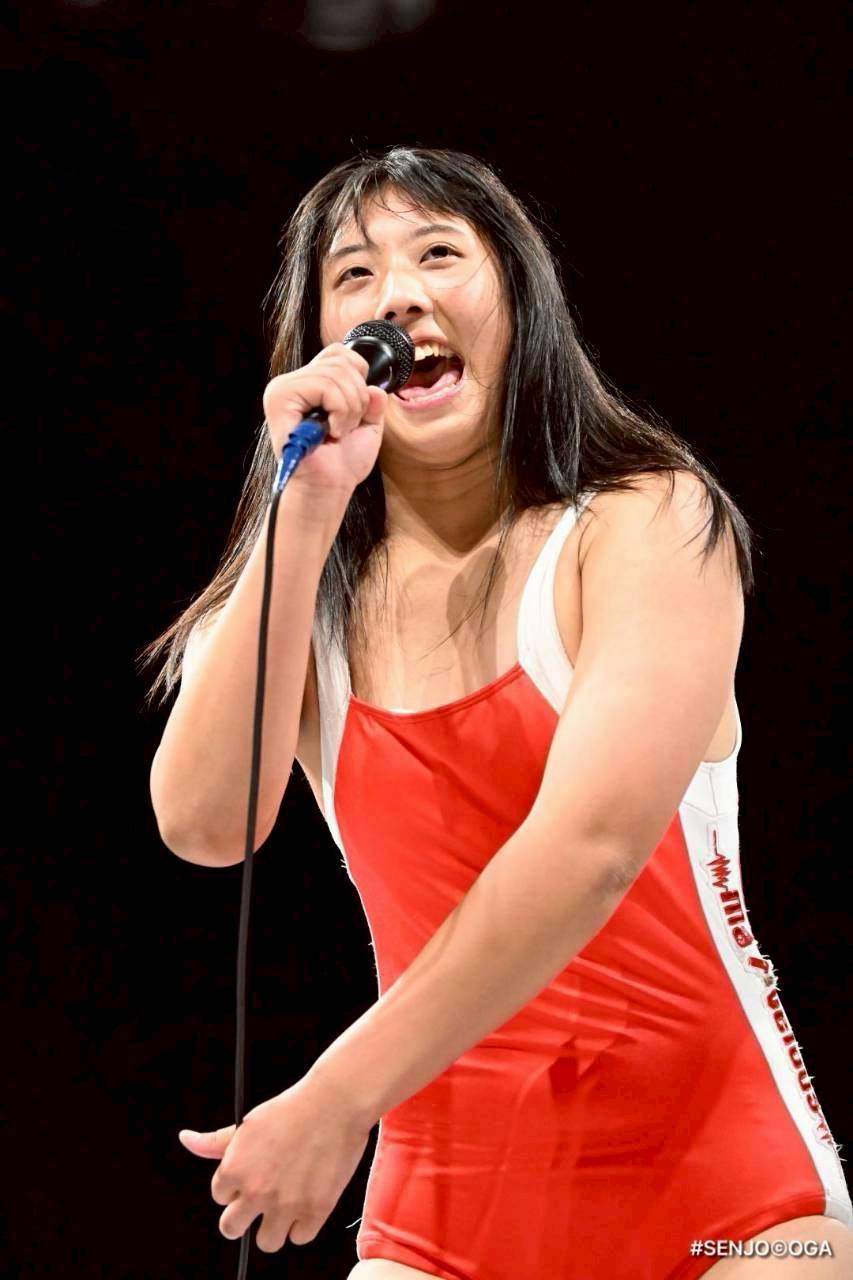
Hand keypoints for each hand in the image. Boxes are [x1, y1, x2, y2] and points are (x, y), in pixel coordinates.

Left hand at [178, 1073, 371, 1252]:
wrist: (335, 1103)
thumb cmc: (292, 1109)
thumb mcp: (247, 1124)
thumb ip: (214, 1142)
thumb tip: (186, 1140)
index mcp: (234, 1170)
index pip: (221, 1197)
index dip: (237, 1186)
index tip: (253, 1174)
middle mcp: (256, 1191)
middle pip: (232, 1229)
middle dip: (244, 1216)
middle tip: (263, 1198)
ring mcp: (285, 1205)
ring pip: (266, 1242)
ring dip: (274, 1226)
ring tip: (286, 1203)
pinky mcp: (315, 1211)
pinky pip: (299, 1238)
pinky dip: (304, 1224)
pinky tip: (307, 1201)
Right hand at [263, 343, 388, 500]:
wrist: (328, 489)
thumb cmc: (341, 464)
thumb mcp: (367, 426)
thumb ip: (373, 402)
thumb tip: (375, 387)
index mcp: (309, 385)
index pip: (338, 353)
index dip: (358, 374)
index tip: (357, 407)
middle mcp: (293, 383)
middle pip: (341, 360)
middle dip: (357, 397)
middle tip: (347, 426)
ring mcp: (283, 389)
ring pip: (335, 374)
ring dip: (349, 409)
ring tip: (338, 431)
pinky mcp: (280, 398)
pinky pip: (325, 386)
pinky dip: (339, 411)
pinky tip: (330, 431)